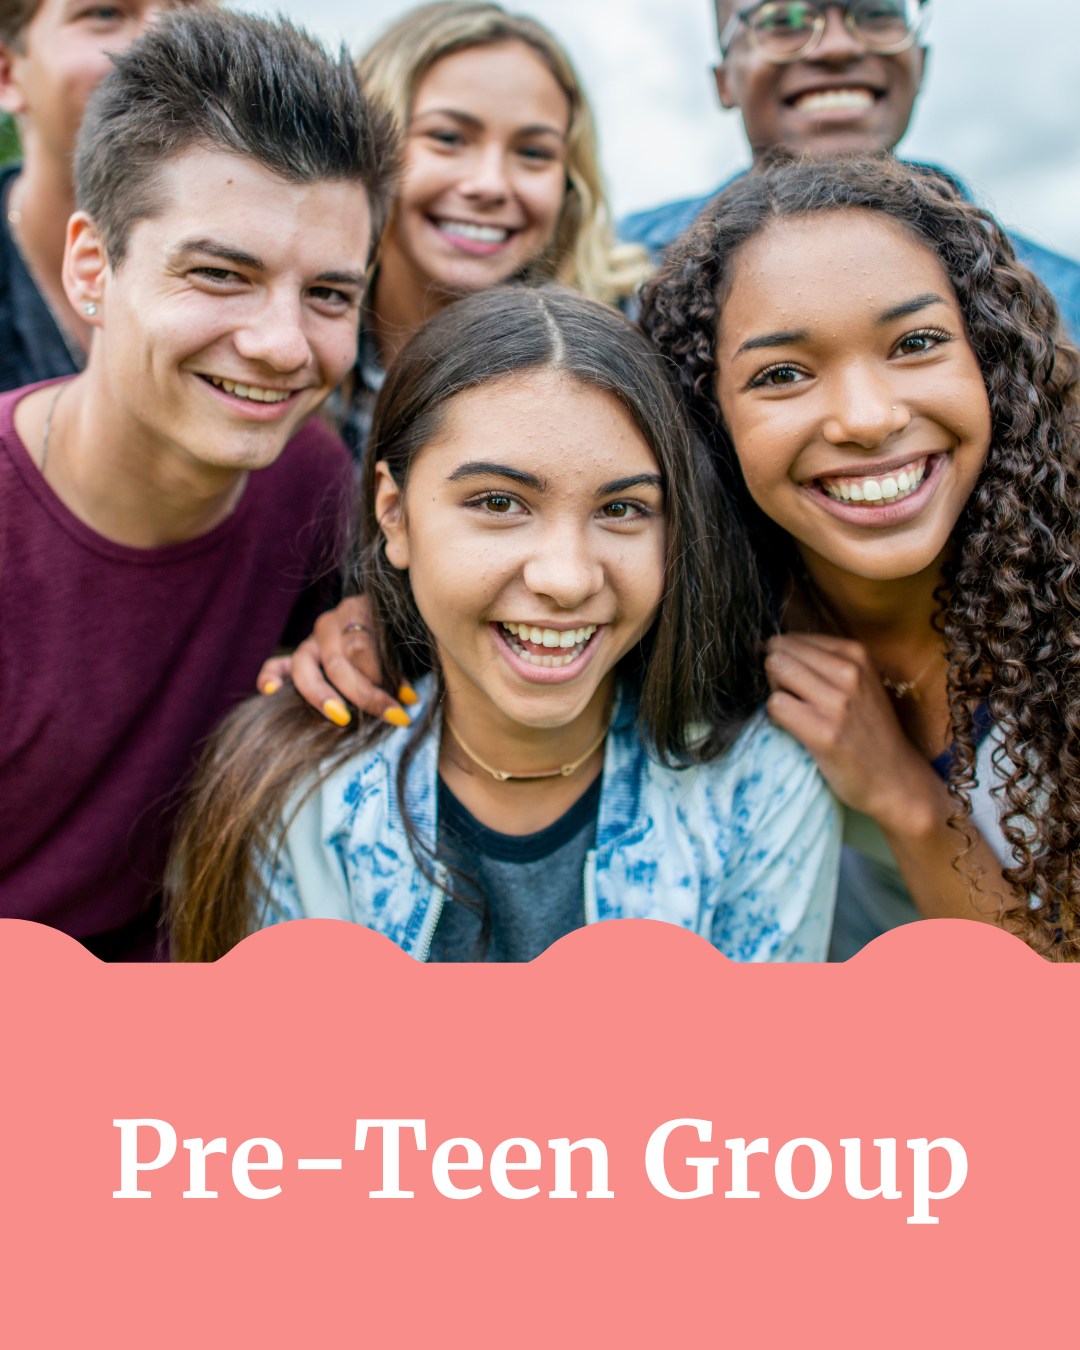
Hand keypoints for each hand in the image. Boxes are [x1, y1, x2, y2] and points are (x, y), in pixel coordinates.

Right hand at [255, 595, 415, 726]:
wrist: (383, 620)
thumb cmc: (394, 635)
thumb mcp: (400, 641)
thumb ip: (399, 665)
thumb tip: (407, 698)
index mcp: (356, 610)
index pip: (362, 646)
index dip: (383, 675)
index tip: (407, 699)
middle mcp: (329, 624)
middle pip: (337, 661)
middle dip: (364, 694)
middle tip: (389, 715)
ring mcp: (310, 641)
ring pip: (304, 665)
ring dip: (322, 695)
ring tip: (342, 717)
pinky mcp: (297, 657)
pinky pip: (275, 665)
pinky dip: (270, 678)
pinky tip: (273, 691)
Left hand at [764, 632, 1005, 923]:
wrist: (895, 779)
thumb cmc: (869, 731)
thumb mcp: (860, 682)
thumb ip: (824, 662)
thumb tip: (769, 647)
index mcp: (857, 654)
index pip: (793, 639)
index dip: (783, 660)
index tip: (793, 682)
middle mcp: (850, 672)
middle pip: (779, 653)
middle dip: (774, 674)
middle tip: (790, 698)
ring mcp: (838, 702)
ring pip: (776, 672)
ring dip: (775, 693)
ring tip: (794, 712)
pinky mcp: (825, 733)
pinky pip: (776, 705)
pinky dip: (774, 716)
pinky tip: (792, 727)